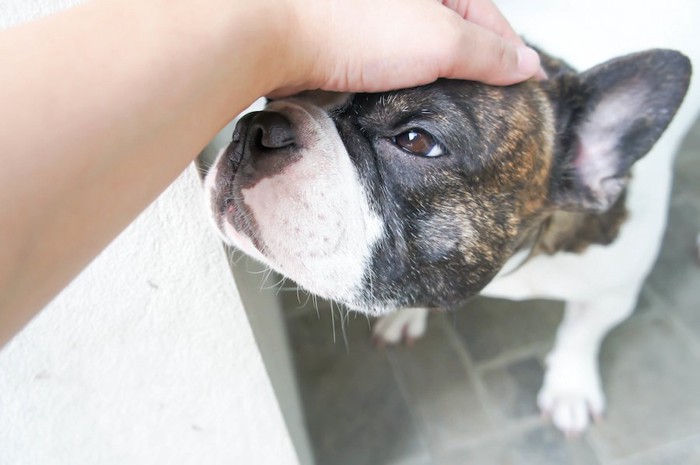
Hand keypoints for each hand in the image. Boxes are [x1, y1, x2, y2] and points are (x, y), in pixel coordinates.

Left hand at [273, 0, 542, 96]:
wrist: (274, 36)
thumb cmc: (350, 26)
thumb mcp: (437, 39)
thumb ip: (486, 51)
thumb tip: (525, 62)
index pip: (489, 16)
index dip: (510, 53)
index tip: (527, 86)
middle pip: (456, 32)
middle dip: (470, 70)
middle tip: (487, 109)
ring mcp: (377, 14)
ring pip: (420, 51)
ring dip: (433, 81)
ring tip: (447, 112)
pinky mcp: (351, 36)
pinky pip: (389, 62)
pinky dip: (401, 83)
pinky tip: (405, 102)